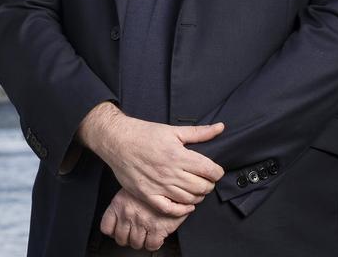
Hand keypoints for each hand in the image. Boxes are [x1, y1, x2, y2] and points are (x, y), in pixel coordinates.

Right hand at [78, 102, 224, 215]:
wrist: (116, 140)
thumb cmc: (143, 134)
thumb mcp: (172, 130)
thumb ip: (198, 132)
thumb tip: (220, 128)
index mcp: (178, 156)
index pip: (210, 171)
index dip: (217, 172)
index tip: (215, 171)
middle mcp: (170, 172)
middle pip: (202, 187)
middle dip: (209, 184)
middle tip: (205, 180)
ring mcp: (158, 185)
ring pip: (189, 199)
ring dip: (198, 196)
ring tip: (195, 189)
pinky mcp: (147, 194)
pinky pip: (170, 209)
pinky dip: (182, 210)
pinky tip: (186, 205)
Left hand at [100, 188, 187, 250]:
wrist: (170, 181)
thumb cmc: (151, 185)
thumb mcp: (130, 190)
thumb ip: (122, 205)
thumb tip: (118, 219)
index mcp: (119, 204)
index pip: (106, 228)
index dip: (114, 233)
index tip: (119, 232)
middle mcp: (128, 213)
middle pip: (121, 239)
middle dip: (128, 238)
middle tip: (135, 233)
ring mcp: (142, 221)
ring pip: (136, 244)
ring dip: (141, 241)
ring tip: (146, 234)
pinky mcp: (158, 228)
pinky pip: (151, 245)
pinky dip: (154, 244)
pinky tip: (156, 236)